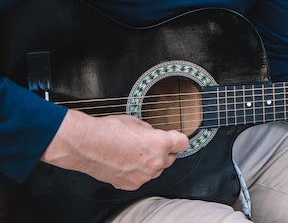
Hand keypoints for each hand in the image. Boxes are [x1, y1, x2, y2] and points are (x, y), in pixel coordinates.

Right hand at [41, 109, 189, 189]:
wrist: (85, 144)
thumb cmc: (107, 131)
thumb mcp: (137, 122)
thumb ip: (151, 132)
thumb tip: (155, 135)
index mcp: (160, 144)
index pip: (183, 143)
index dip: (178, 138)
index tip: (174, 137)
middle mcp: (155, 163)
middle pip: (171, 158)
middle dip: (164, 151)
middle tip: (149, 143)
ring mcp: (143, 176)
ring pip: (156, 169)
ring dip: (150, 162)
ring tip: (133, 152)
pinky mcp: (131, 184)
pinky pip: (141, 177)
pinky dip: (137, 171)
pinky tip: (125, 161)